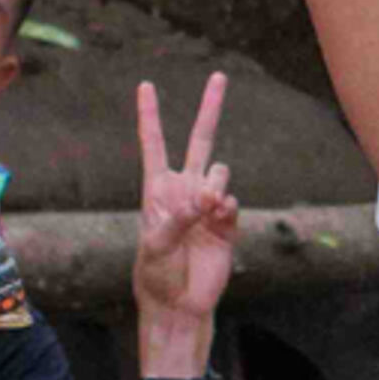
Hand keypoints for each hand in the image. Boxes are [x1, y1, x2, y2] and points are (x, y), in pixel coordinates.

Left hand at [128, 74, 238, 341]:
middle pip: (200, 140)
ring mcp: (208, 205)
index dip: (150, 115)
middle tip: (220, 76)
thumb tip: (205, 197)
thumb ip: (177, 218)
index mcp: (157, 190)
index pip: (154, 144)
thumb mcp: (155, 246)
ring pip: (220, 172)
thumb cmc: (155, 275)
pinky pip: (233, 201)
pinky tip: (217, 223)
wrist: (181, 304)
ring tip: (206, 210)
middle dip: (210, 108)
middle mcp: (184, 190)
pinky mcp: (227, 223)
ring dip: (215, 186)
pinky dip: (226, 210)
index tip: (146, 85)